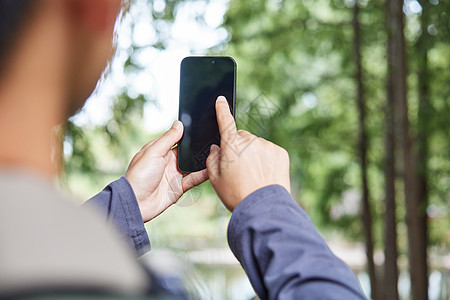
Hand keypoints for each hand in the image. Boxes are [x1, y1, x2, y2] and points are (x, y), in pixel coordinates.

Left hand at [125, 121, 207, 221]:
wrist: (136, 203)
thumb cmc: (138, 176)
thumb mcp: (153, 152)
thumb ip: (168, 139)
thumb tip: (179, 124)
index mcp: (159, 150)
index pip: (177, 139)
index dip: (188, 134)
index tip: (202, 127)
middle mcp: (168, 161)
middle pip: (188, 152)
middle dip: (199, 148)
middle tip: (214, 140)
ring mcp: (174, 174)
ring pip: (193, 165)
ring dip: (203, 161)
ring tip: (217, 153)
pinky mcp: (179, 187)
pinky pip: (194, 179)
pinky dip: (203, 175)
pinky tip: (212, 169)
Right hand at [206, 96, 289, 210]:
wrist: (263, 207)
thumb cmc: (236, 194)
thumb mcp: (215, 179)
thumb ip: (212, 159)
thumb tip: (217, 148)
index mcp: (231, 145)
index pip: (225, 121)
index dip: (222, 109)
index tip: (221, 100)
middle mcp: (250, 141)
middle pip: (241, 138)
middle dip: (238, 147)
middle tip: (238, 168)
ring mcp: (267, 146)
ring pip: (256, 145)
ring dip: (253, 154)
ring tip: (253, 175)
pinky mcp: (280, 153)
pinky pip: (269, 151)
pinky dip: (266, 159)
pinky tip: (264, 174)